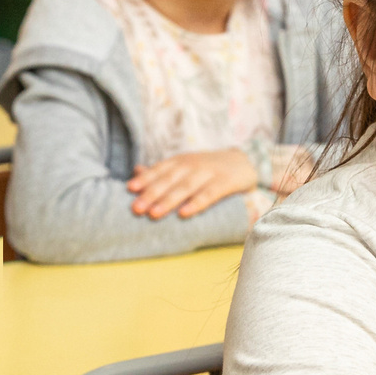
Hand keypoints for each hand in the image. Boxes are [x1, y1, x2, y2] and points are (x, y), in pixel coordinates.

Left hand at [126, 148, 256, 219]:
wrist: (245, 162)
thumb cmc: (209, 168)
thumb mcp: (186, 164)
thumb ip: (162, 170)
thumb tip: (136, 171)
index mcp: (181, 161)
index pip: (160, 169)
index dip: (145, 179)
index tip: (130, 189)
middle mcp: (193, 165)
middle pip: (170, 179)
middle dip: (152, 193)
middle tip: (136, 208)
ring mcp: (209, 173)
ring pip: (186, 187)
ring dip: (169, 200)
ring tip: (154, 214)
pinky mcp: (225, 183)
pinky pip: (209, 194)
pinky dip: (196, 203)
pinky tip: (184, 213)